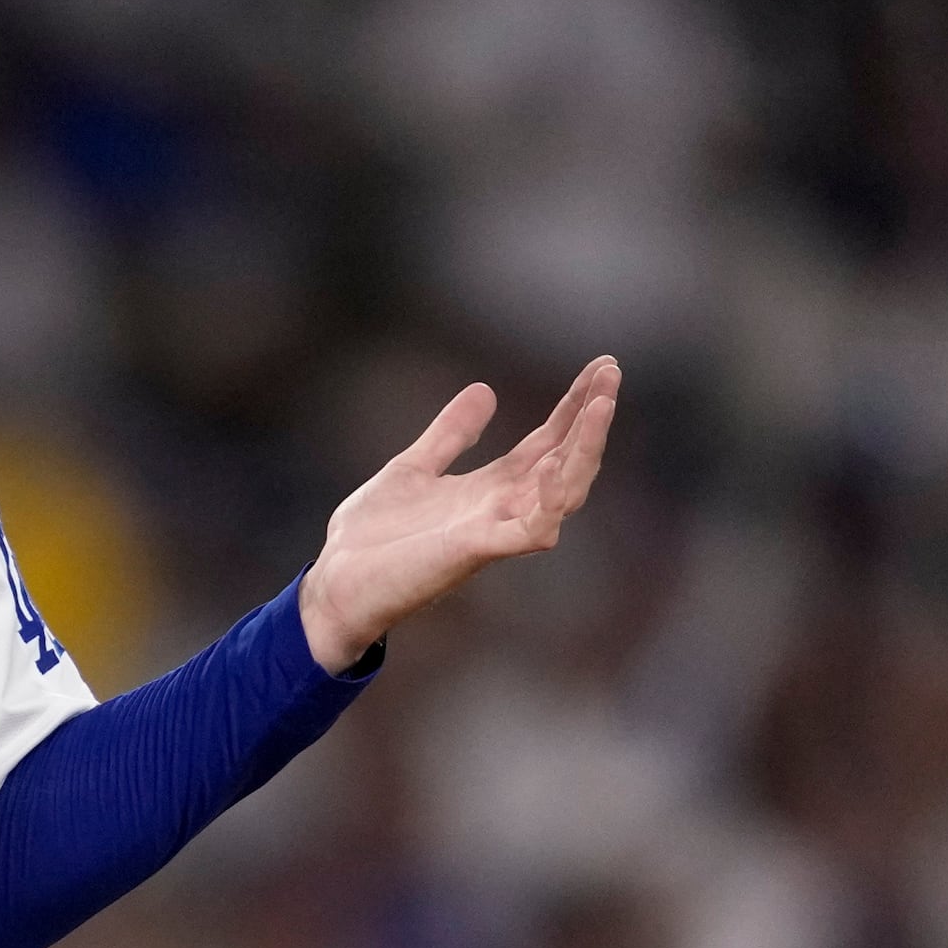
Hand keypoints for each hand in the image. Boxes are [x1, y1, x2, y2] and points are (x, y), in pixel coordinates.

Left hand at [298, 358, 619, 672]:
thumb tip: (485, 390)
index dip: (574, 406)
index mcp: (490, 489)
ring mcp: (494, 531)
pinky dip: (548, 500)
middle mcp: (503, 509)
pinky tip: (553, 465)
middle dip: (591, 418)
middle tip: (612, 372)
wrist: (335, 582)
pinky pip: (531, 529)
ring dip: (585, 448)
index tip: (601, 366)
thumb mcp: (413, 468)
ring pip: (564, 491)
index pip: (548, 442)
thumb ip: (450, 434)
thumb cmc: (371, 538)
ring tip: (600, 404)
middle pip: (566, 460)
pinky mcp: (476, 551)